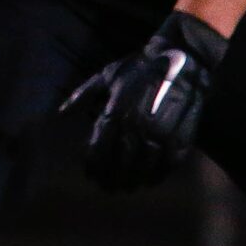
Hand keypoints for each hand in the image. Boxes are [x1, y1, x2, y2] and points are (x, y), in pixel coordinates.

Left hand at [63, 10, 225, 190]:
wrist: (181, 56)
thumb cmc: (138, 66)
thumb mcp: (105, 76)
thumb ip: (82, 95)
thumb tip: (61, 112)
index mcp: (115, 111)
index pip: (99, 147)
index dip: (94, 165)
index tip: (91, 177)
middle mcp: (136, 124)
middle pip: (121, 160)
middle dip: (113, 177)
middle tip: (109, 189)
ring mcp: (162, 129)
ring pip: (145, 164)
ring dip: (135, 179)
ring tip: (129, 188)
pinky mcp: (184, 131)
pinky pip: (171, 160)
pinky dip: (161, 173)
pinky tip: (152, 181)